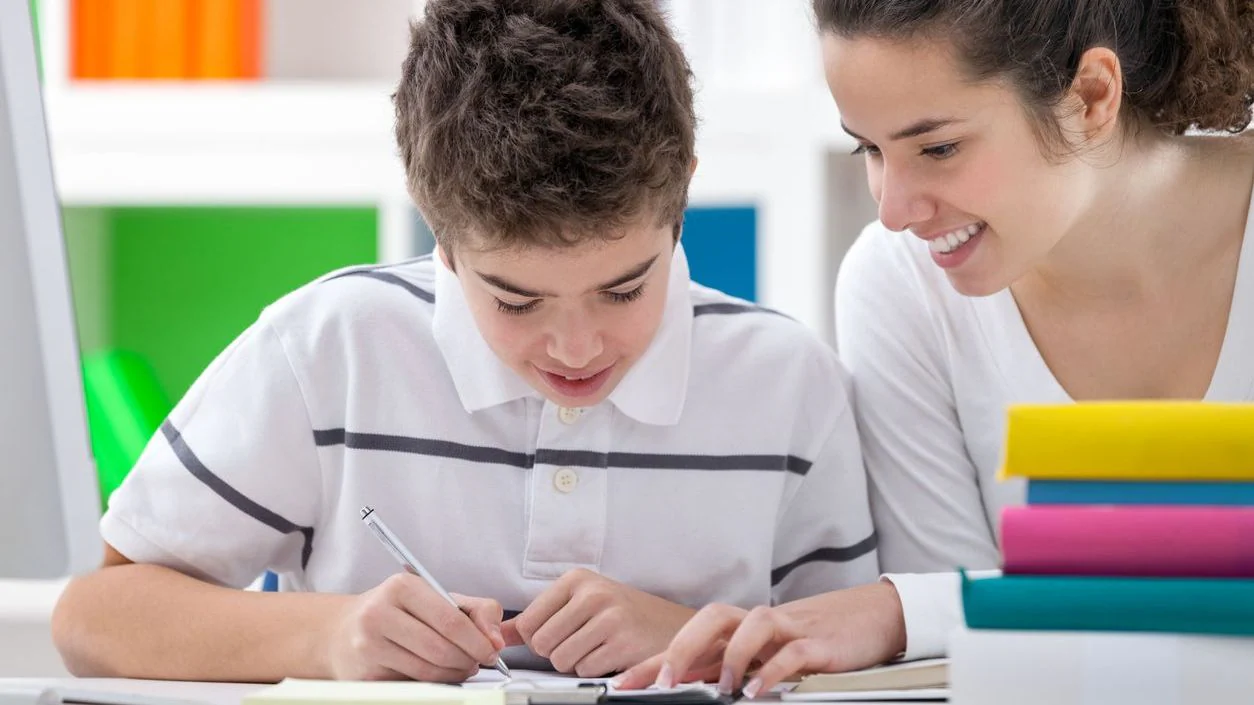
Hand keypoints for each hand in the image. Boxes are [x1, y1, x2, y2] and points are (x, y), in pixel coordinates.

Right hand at [325, 573, 505, 681]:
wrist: (343, 630)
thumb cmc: (397, 611)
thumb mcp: (435, 597)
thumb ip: (476, 610)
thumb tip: (496, 639)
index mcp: (402, 587)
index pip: (450, 620)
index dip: (478, 640)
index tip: (491, 651)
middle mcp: (379, 613)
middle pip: (440, 648)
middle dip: (468, 660)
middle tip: (478, 662)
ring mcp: (368, 645)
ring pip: (427, 670)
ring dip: (453, 674)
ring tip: (461, 668)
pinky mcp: (364, 673)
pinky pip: (411, 684)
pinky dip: (433, 682)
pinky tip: (437, 673)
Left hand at [501, 568, 695, 676]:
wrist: (672, 627)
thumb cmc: (623, 614)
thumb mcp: (580, 604)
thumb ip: (536, 619)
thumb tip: (495, 636)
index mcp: (577, 579)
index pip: (527, 622)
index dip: (537, 638)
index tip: (558, 634)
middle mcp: (592, 593)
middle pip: (540, 643)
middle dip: (555, 652)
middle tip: (581, 642)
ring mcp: (609, 617)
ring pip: (560, 659)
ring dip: (575, 662)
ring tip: (597, 646)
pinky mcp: (622, 643)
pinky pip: (584, 670)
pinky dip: (594, 669)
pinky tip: (611, 654)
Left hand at [613, 581, 906, 697]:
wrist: (873, 616)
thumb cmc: (817, 637)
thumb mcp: (768, 654)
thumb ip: (731, 670)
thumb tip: (688, 689)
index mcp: (740, 632)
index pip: (688, 642)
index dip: (652, 660)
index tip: (621, 684)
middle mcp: (757, 626)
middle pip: (709, 621)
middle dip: (680, 649)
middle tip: (662, 682)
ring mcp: (787, 629)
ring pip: (748, 626)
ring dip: (729, 658)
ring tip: (720, 689)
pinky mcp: (817, 642)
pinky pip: (790, 651)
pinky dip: (772, 671)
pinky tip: (759, 692)